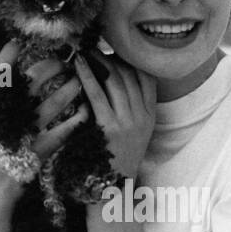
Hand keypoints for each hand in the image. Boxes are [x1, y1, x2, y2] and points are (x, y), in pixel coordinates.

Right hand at [0, 40, 87, 198]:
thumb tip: (2, 73)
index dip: (9, 52)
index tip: (21, 40)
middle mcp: (6, 115)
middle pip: (33, 80)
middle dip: (53, 66)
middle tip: (65, 61)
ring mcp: (23, 132)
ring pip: (53, 102)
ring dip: (71, 89)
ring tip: (80, 82)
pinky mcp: (39, 150)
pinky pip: (64, 130)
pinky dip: (77, 119)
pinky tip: (86, 112)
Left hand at [73, 52, 156, 180]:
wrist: (116, 186)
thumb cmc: (119, 157)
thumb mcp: (136, 132)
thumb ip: (134, 108)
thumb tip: (118, 79)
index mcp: (151, 115)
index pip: (147, 78)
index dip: (132, 61)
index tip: (117, 51)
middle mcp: (142, 116)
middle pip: (130, 76)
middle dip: (112, 58)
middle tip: (95, 45)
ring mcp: (128, 122)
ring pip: (115, 81)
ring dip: (99, 61)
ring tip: (86, 50)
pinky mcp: (110, 128)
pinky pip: (98, 95)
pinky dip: (88, 76)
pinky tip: (79, 63)